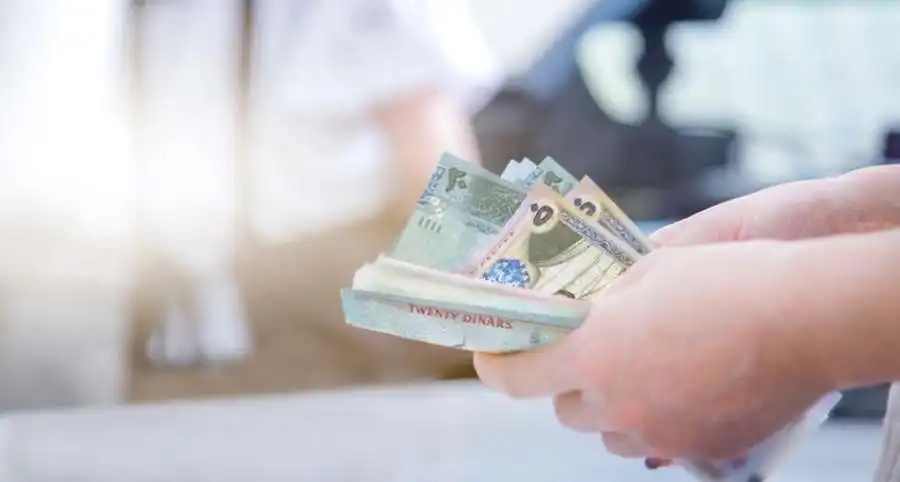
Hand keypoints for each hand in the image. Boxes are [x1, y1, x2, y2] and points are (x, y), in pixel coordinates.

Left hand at [474, 240, 832, 460]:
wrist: (805, 317)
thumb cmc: (723, 281)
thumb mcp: (646, 273)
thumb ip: (600, 299)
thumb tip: (579, 307)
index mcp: (591, 354)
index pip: (515, 379)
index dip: (498, 367)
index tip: (494, 357)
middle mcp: (617, 403)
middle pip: (565, 411)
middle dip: (567, 384)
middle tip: (586, 354)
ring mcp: (658, 433)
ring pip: (611, 434)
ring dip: (612, 407)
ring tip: (641, 370)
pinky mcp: (698, 449)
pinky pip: (658, 444)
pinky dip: (657, 420)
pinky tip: (683, 386)